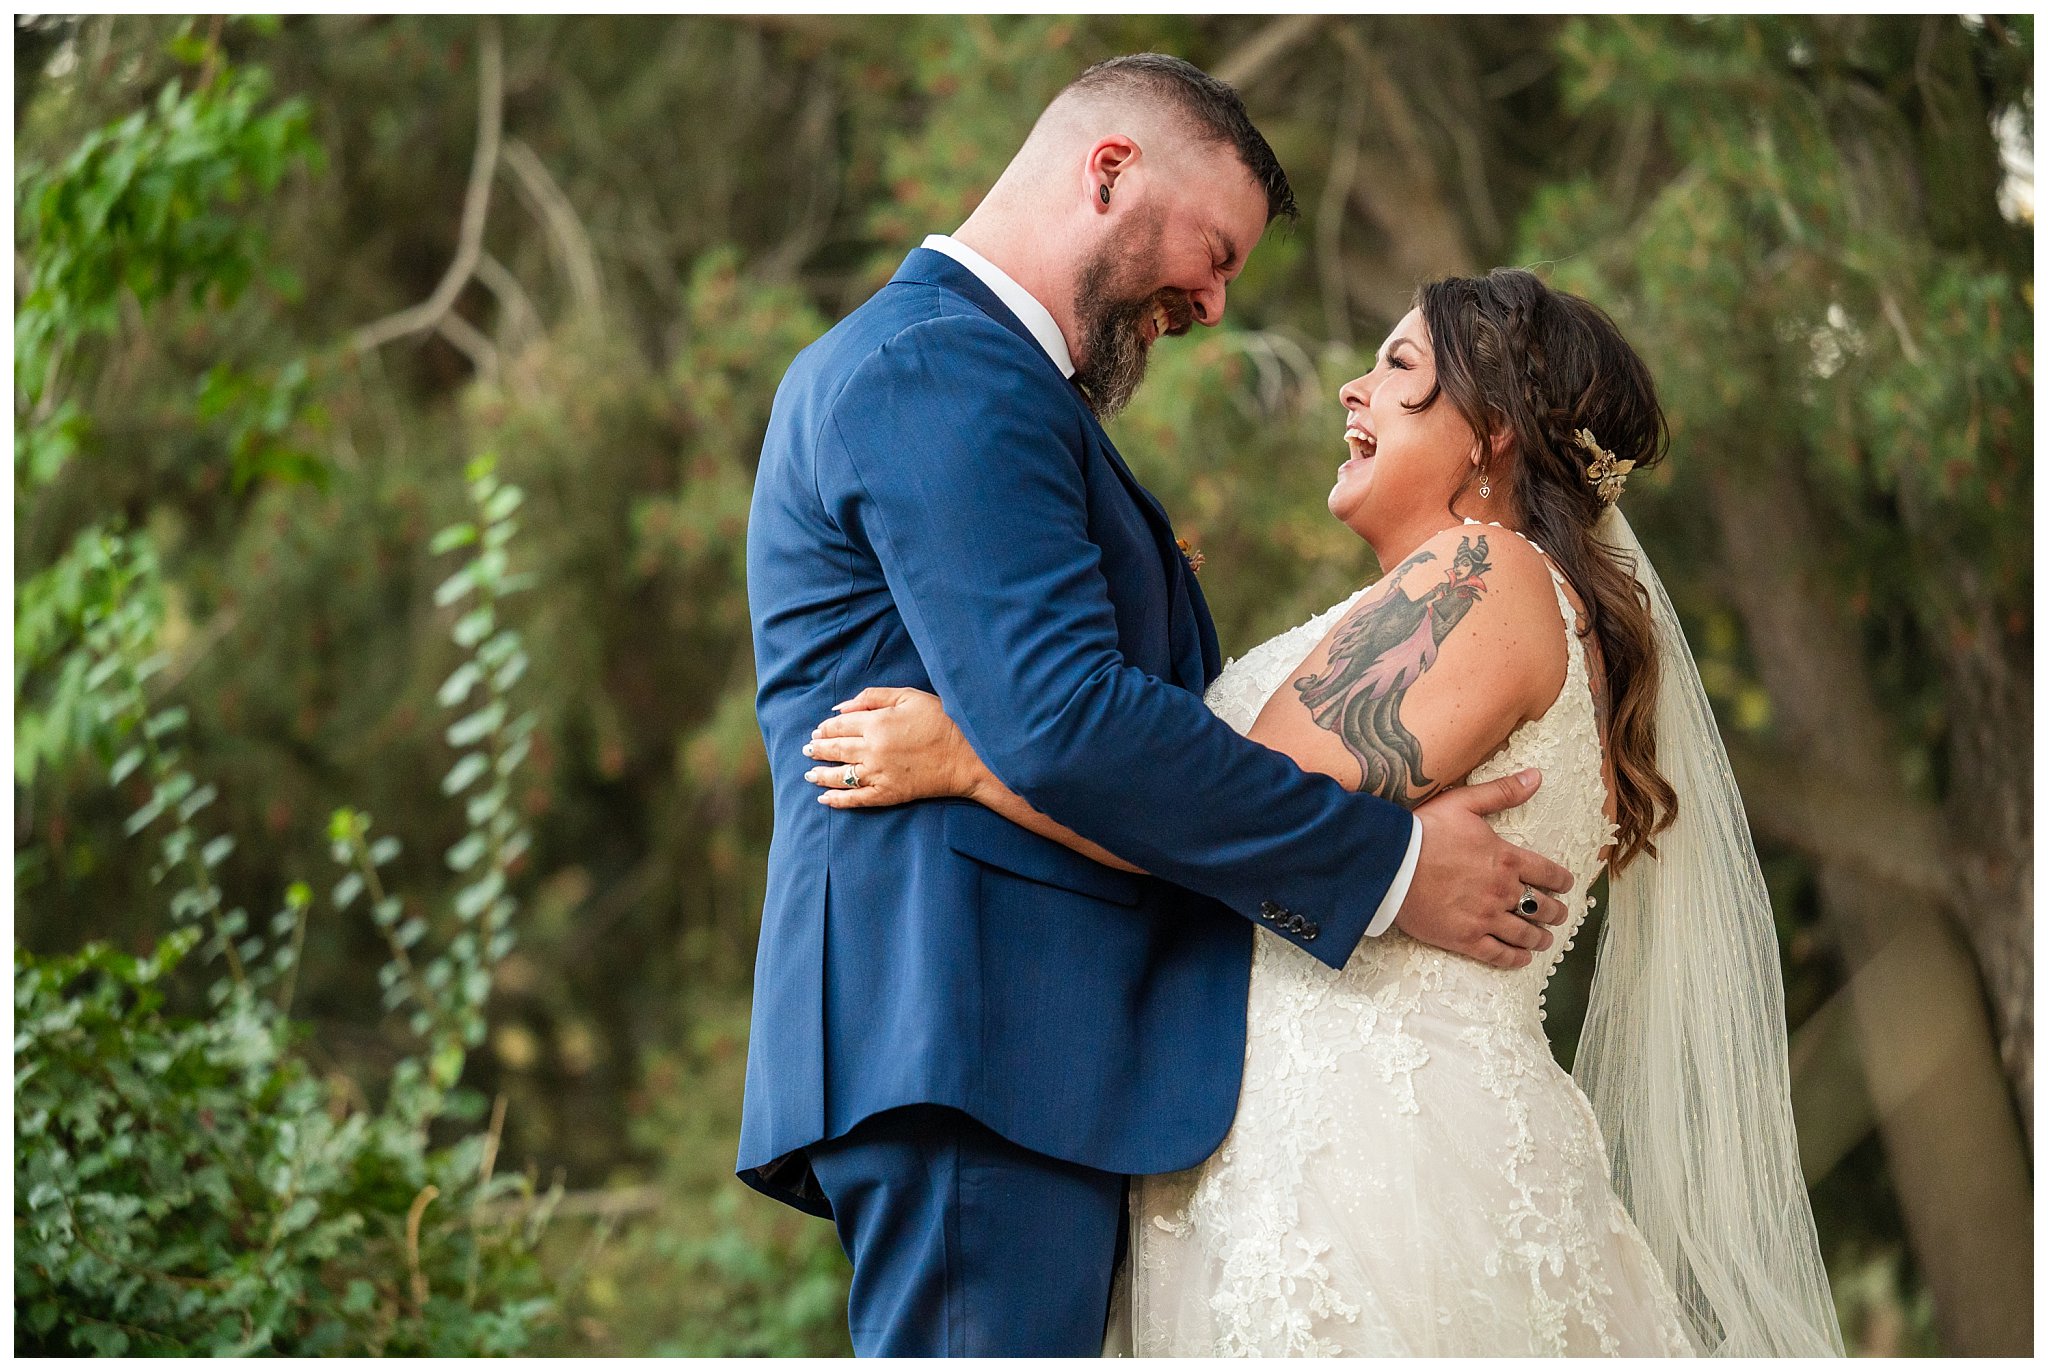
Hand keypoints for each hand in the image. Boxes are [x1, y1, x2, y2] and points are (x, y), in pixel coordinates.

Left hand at [802, 686, 988, 808]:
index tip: (818, 730)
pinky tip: (825, 799)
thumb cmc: (941, 721)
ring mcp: (878, 774)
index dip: (825, 728)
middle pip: (835, 749)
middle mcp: (872, 750)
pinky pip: (856, 799)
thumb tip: (840, 708)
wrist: (967, 756)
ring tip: (809, 773)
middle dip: (818, 749)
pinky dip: (838, 800)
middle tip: (808, 750)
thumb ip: (872, 698)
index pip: (838, 725)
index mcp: (876, 723)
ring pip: (840, 775)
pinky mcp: (888, 794)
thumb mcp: (908, 696)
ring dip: (821, 774)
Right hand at [1394, 769, 1575, 969]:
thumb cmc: (1424, 830)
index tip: (1566, 886)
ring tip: (1545, 939)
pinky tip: (1523, 957)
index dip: (1562, 881)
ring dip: (1541, 937)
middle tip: (1558, 915)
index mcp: (1506, 858)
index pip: (1548, 873)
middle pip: (1543, 906)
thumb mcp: (1464, 802)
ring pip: (1526, 933)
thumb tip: (1536, 777)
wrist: (1389, 863)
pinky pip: (1500, 954)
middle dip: (1555, 911)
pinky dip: (1516, 958)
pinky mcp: (1465, 938)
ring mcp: (1485, 917)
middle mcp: (1502, 891)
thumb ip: (1502, 792)